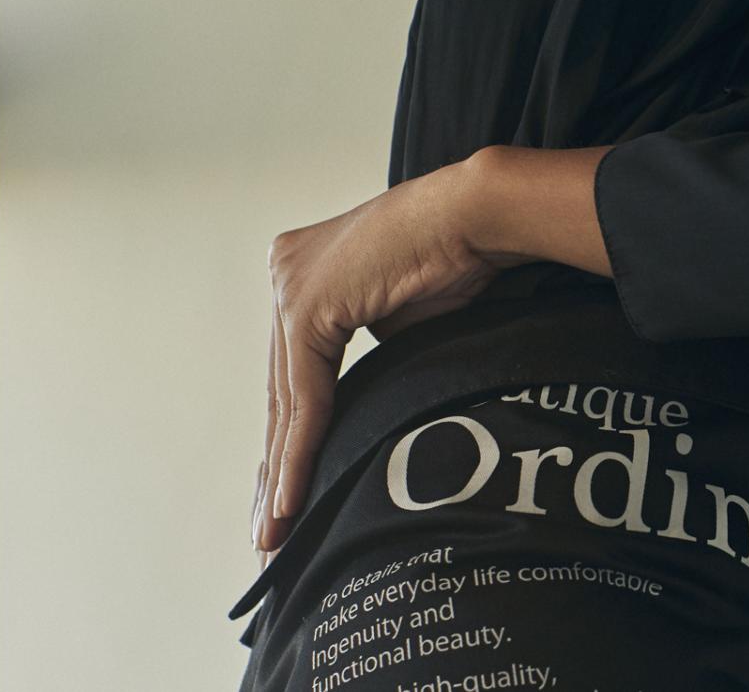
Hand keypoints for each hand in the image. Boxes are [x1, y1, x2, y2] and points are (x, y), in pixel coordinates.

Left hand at [252, 145, 615, 560]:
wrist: (479, 217)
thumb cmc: (460, 262)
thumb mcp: (403, 325)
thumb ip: (369, 360)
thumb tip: (365, 414)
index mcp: (303, 274)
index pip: (291, 375)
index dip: (290, 439)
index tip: (286, 495)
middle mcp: (285, 274)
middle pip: (280, 391)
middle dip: (277, 467)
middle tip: (269, 531)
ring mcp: (289, 285)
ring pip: (284, 399)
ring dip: (283, 471)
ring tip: (278, 529)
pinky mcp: (305, 302)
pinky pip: (303, 393)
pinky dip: (301, 447)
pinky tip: (293, 495)